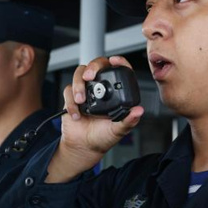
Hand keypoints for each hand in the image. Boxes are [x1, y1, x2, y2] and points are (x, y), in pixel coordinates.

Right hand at [46, 56, 143, 182]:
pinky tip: (76, 114)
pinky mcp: (72, 97)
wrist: (83, 146)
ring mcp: (86, 90)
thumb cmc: (103, 137)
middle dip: (93, 67)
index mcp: (115, 93)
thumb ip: (128, 121)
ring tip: (81, 101)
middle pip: (97, 65)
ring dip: (78, 85)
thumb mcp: (119, 130)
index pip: (119, 70)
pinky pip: (68, 90)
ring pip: (80, 74)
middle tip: (89, 77)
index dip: (119, 62)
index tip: (114, 61)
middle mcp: (100, 88)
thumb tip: (138, 111)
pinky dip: (70, 102)